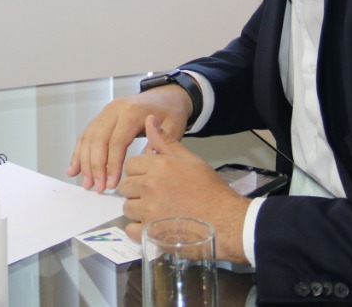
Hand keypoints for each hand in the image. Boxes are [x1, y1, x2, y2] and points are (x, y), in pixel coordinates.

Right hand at [67, 86, 191, 191]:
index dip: (112, 165)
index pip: (116, 141)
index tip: (111, 184)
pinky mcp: (102, 117)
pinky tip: (75, 168)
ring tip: (86, 183)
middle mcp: (114, 110)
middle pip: (98, 140)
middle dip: (95, 167)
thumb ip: (160, 144)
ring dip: (84, 162)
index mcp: (132, 112)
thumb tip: (144, 162)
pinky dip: (79, 152)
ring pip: (88, 138)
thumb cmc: (170, 112)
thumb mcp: (173, 126)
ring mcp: (106, 112)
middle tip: (97, 187)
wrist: (166, 95)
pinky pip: (86, 134)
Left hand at [118, 116, 250, 263]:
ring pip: (127, 208)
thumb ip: (166, 142)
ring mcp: (148, 211)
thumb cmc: (209, 188)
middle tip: (154, 196)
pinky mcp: (150, 233)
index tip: (151, 179)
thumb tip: (149, 119)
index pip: (130, 165)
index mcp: (158, 166)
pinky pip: (130, 230)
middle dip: (136, 190)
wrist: (225, 220)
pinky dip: (139, 230)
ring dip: (137, 211)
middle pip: (126, 186)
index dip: (139, 172)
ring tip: (156, 212)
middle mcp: (149, 186)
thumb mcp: (190, 160)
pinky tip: (152, 227)